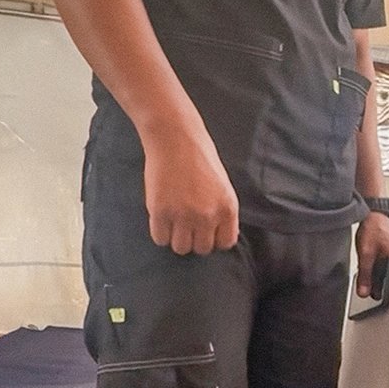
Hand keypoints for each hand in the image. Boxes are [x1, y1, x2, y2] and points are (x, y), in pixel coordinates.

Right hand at [142, 129, 237, 254]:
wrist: (175, 139)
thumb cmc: (199, 157)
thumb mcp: (222, 185)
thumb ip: (221, 210)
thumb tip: (218, 234)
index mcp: (227, 208)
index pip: (225, 243)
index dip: (214, 238)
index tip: (206, 231)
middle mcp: (208, 215)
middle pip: (202, 248)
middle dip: (195, 239)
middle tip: (187, 225)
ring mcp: (183, 215)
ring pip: (181, 248)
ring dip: (177, 238)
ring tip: (174, 222)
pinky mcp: (160, 212)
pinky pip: (160, 239)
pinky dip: (160, 233)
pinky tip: (162, 219)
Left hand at [354, 212, 388, 297]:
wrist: (373, 216)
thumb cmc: (374, 229)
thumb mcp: (366, 254)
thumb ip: (365, 275)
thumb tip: (364, 292)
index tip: (379, 300)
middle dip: (381, 289)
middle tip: (370, 292)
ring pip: (388, 277)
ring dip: (378, 281)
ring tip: (369, 281)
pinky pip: (385, 271)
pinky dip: (377, 274)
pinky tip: (369, 272)